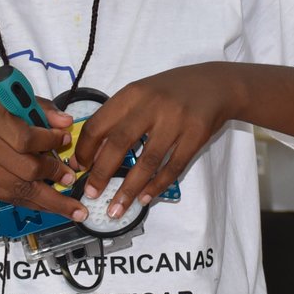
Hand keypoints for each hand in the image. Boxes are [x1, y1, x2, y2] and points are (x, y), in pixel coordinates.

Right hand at [0, 96, 87, 221]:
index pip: (27, 137)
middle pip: (27, 168)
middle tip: (70, 177)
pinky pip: (12, 199)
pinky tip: (51, 207)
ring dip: (51, 201)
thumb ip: (39, 108)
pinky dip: (34, 204)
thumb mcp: (5, 102)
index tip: (66, 140)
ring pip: (21, 190)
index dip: (50, 141)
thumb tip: (66, 122)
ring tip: (74, 209)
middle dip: (54, 174)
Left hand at [71, 64, 235, 220]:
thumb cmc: (170, 92)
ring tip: (116, 209)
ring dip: (129, 189)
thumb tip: (94, 155)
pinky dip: (157, 186)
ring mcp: (175, 121)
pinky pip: (173, 166)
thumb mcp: (141, 95)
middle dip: (101, 173)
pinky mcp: (196, 135)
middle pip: (119, 143)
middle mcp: (151, 105)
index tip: (78, 168)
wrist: (215, 84)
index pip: (99, 123)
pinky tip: (145, 198)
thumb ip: (119, 119)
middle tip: (91, 193)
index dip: (85, 149)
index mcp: (132, 94)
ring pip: (147, 161)